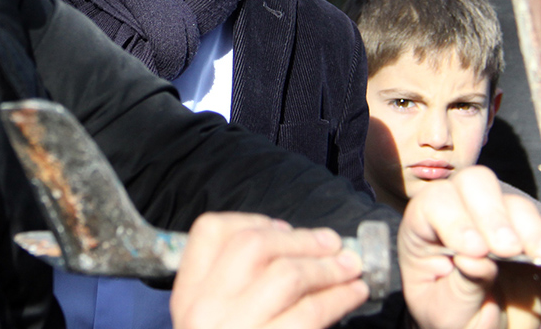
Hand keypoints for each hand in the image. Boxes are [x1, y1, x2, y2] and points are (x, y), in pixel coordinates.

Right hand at [170, 212, 369, 328]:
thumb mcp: (216, 319)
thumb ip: (235, 286)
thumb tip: (291, 243)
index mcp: (187, 298)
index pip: (209, 232)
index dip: (253, 221)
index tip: (283, 228)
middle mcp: (203, 312)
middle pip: (253, 245)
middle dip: (300, 239)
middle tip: (332, 243)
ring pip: (286, 275)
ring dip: (328, 266)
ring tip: (351, 268)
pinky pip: (309, 314)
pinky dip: (338, 298)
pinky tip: (353, 294)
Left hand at [399, 166, 540, 328]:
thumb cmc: (453, 319)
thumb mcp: (447, 311)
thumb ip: (460, 286)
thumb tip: (475, 260)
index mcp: (424, 230)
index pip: (432, 203)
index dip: (454, 219)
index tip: (475, 250)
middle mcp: (459, 215)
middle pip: (474, 183)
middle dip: (492, 214)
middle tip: (507, 250)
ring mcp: (496, 222)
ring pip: (514, 202)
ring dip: (529, 229)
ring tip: (540, 258)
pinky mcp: (529, 236)